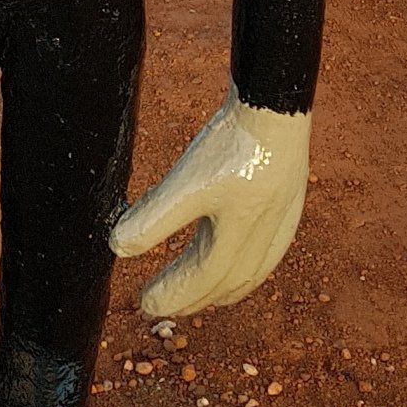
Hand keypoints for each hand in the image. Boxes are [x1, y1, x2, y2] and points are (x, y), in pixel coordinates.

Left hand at [110, 93, 310, 318]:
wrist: (276, 102)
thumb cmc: (234, 143)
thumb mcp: (187, 182)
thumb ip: (153, 218)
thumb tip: (118, 247)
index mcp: (239, 235)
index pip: (201, 279)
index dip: (172, 294)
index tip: (143, 301)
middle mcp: (264, 235)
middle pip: (226, 282)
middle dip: (192, 297)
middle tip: (162, 304)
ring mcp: (281, 220)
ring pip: (250, 271)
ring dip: (220, 288)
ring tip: (199, 294)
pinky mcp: (288, 202)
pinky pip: (268, 253)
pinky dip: (246, 268)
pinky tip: (238, 260)